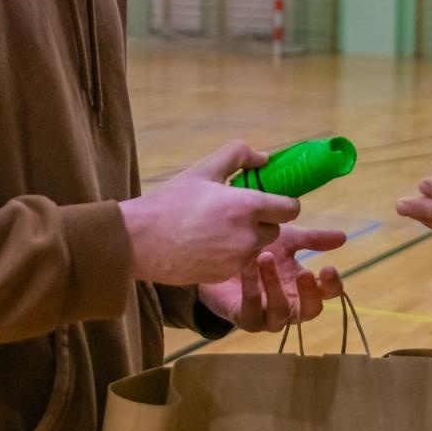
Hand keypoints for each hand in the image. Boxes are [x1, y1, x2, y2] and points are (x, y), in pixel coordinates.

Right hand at [120, 140, 300, 285]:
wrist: (140, 240)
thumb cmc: (171, 202)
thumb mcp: (203, 169)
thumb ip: (238, 155)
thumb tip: (265, 159)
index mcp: (248, 206)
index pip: (290, 208)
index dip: (283, 202)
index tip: (269, 199)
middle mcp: (249, 235)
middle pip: (276, 229)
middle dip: (263, 220)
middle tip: (236, 211)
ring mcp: (238, 259)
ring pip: (257, 246)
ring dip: (248, 238)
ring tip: (218, 227)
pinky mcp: (225, 275)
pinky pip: (240, 262)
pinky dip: (231, 254)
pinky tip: (207, 244)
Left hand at [198, 225, 345, 331]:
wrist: (220, 259)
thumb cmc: (258, 252)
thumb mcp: (287, 241)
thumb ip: (312, 239)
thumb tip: (343, 236)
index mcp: (304, 289)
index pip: (327, 294)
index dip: (332, 285)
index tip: (329, 267)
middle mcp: (290, 306)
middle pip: (309, 311)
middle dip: (309, 293)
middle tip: (305, 272)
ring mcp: (268, 317)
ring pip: (279, 312)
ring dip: (274, 284)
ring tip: (266, 257)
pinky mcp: (245, 318)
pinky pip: (251, 308)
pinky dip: (251, 286)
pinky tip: (247, 266)